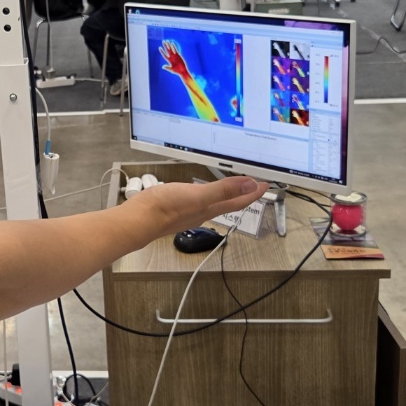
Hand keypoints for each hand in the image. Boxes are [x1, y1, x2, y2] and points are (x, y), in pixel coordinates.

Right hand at [129, 176, 267, 235]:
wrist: (139, 220)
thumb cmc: (166, 208)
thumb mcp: (198, 195)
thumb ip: (223, 190)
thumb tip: (250, 185)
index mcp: (210, 208)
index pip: (238, 201)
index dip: (253, 193)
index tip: (266, 185)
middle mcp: (202, 212)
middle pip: (229, 203)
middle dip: (243, 195)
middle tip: (254, 186)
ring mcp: (189, 211)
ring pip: (214, 203)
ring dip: (226, 195)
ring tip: (232, 187)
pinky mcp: (175, 208)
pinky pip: (198, 200)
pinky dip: (206, 194)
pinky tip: (200, 192)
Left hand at [159, 39, 192, 80]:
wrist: (182, 70)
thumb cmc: (177, 71)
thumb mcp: (171, 69)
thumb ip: (167, 67)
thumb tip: (163, 67)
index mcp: (169, 60)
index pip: (164, 55)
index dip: (162, 51)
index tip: (159, 47)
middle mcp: (171, 57)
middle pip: (167, 50)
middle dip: (165, 46)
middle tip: (163, 41)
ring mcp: (175, 56)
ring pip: (171, 49)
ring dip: (169, 45)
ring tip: (167, 41)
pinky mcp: (178, 55)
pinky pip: (175, 50)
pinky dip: (174, 47)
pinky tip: (172, 43)